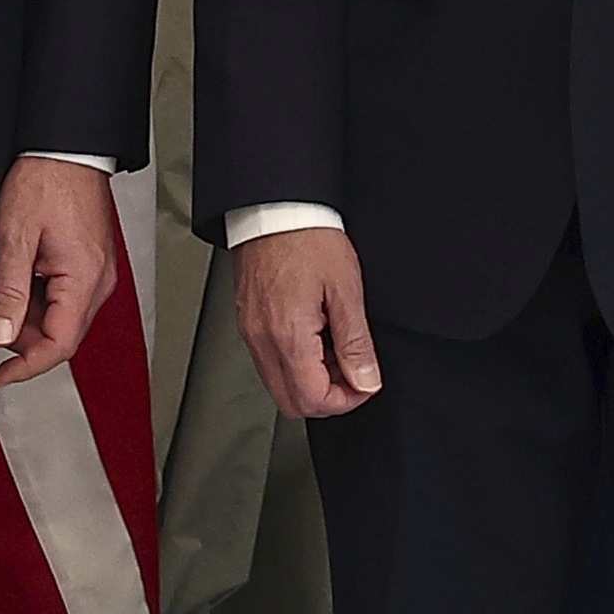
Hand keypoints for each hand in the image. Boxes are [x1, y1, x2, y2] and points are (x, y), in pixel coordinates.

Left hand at [0, 158, 124, 387]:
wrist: (66, 147)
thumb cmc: (46, 180)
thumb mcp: (14, 237)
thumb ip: (7, 291)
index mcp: (84, 280)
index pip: (60, 346)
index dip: (27, 366)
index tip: (1, 376)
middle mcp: (98, 281)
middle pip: (62, 335)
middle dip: (24, 337)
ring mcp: (97, 272)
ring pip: (61, 316)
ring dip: (29, 315)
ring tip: (0, 290)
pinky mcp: (90, 262)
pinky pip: (65, 296)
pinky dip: (38, 297)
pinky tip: (18, 276)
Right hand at [230, 223, 380, 422]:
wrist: (274, 209)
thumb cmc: (307, 239)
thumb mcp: (345, 290)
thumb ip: (355, 342)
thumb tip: (366, 380)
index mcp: (288, 337)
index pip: (314, 400)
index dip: (346, 401)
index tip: (365, 383)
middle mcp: (263, 341)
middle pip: (292, 403)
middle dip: (327, 398)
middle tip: (352, 373)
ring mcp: (251, 333)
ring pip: (279, 385)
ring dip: (311, 381)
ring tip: (335, 349)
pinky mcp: (248, 323)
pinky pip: (269, 362)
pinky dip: (295, 363)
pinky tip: (314, 338)